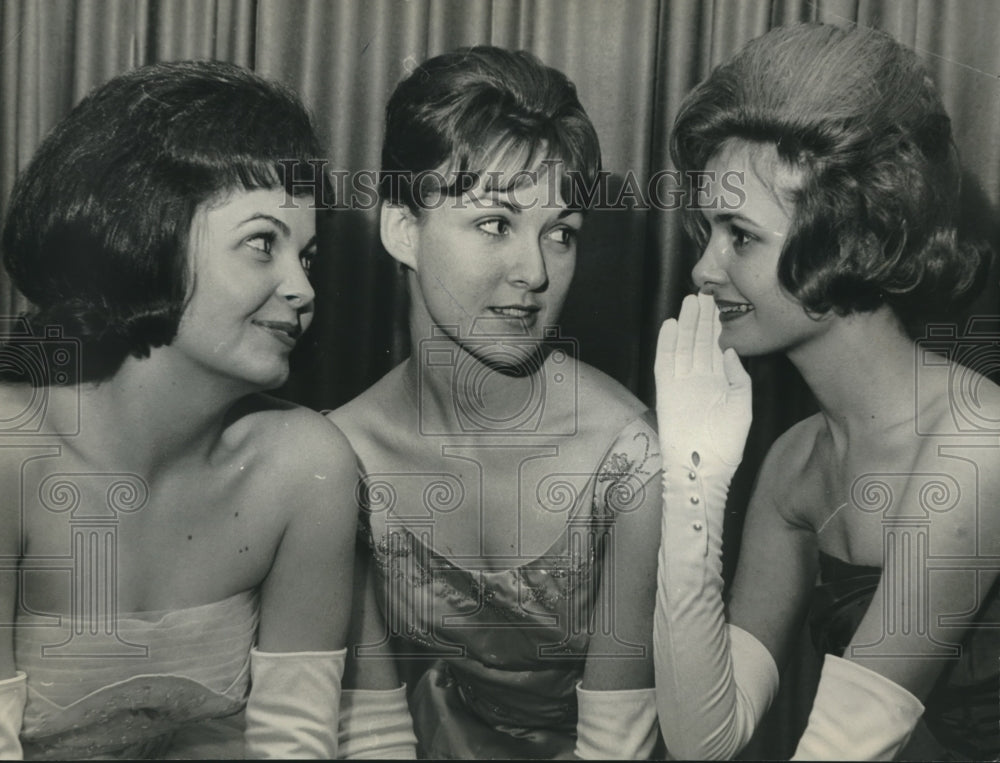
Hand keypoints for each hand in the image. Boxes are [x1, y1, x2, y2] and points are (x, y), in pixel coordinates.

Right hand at [655, 293, 751, 468]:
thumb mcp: (742, 407)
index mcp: (717, 382)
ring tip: (689, 301)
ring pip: (683, 346)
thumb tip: (728, 351)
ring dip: (686, 324)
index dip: (716, 327)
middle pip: (698, 342)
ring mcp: (681, 383)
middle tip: (703, 294)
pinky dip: (667, 343)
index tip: (718, 305)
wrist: (702, 467)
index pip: (715, 348)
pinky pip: (665, 362)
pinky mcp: (666, 390)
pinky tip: (671, 325)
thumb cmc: (725, 444)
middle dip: (701, 318)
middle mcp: (698, 379)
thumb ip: (737, 378)